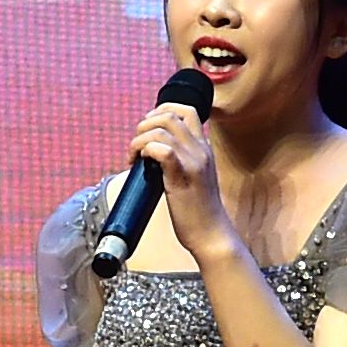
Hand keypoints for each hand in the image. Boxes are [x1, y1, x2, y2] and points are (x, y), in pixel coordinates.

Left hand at [129, 101, 230, 261]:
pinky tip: (141, 164)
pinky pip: (162, 151)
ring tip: (134, 157)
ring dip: (140, 139)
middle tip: (137, 145)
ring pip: (162, 129)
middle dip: (145, 124)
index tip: (147, 127)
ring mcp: (193, 162)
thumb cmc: (199, 212)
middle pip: (170, 115)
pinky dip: (146, 150)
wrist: (212, 236)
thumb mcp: (194, 178)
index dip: (162, 110)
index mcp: (204, 148)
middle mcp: (201, 150)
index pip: (186, 110)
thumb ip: (180, 161)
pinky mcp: (182, 178)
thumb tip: (152, 152)